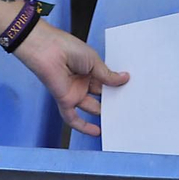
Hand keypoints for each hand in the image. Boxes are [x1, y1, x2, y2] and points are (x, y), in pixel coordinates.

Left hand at [15, 22, 129, 136]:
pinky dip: (84, 126)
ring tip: (118, 119)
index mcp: (89, 68)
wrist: (49, 50)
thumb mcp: (94, 61)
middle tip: (126, 106)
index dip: (116, 86)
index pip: (105, 81)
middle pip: (100, 95)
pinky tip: (97, 131)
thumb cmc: (68, 48)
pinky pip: (73, 118)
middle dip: (112, 100)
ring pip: (91, 107)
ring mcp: (74, 92)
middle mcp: (82, 81)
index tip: (129, 90)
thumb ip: (108, 75)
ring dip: (102, 113)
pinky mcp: (65, 101)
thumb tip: (124, 79)